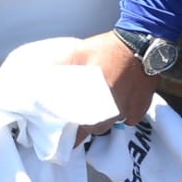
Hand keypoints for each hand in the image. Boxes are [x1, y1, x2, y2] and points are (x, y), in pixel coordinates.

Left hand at [60, 30, 160, 144]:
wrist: (139, 46)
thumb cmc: (105, 50)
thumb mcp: (76, 54)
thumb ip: (60, 67)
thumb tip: (41, 77)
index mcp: (94, 102)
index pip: (80, 130)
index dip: (72, 134)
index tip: (65, 135)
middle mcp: (111, 113)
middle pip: (94, 128)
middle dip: (85, 125)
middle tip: (79, 114)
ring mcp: (127, 113)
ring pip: (111, 123)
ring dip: (103, 118)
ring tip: (97, 104)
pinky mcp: (140, 109)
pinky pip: (128, 118)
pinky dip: (121, 112)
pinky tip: (116, 98)